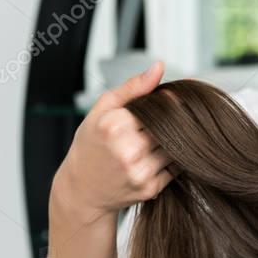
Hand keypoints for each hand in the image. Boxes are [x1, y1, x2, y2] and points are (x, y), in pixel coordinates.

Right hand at [52, 60, 175, 225]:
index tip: (167, 103)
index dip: (165, 104)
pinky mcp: (150, 189)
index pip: (156, 107)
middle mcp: (127, 150)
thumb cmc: (91, 146)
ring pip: (175, 147)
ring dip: (173, 140)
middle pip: (168, 127)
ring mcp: (139, 172)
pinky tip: (155, 157)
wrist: (82, 190)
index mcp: (113, 126)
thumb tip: (159, 67)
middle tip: (163, 123)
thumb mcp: (102, 110)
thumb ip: (132, 88)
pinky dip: (172, 159)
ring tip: (154, 140)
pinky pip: (175, 167)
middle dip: (171, 122)